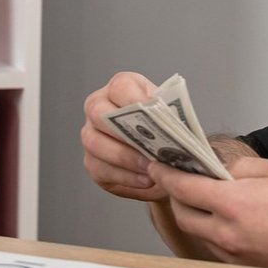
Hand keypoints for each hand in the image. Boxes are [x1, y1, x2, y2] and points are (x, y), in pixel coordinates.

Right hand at [81, 71, 164, 201]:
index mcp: (123, 89)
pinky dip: (125, 177)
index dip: (134, 99)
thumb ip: (171, 119)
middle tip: (151, 149)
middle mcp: (100, 107)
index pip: (120, 87)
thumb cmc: (167, 133)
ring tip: (151, 169)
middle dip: (125, 132)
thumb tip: (175, 126)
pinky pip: (100, 169)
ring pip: (95, 143)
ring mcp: (92, 134)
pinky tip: (146, 180)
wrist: (165, 161)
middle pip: (98, 112)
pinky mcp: (92, 162)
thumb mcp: (173, 120)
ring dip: (125, 158)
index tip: (153, 113)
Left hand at [150, 156, 267, 267]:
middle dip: (177, 195)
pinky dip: (213, 229)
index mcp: (234, 204)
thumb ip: (244, 169)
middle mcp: (228, 233)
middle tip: (181, 179)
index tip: (157, 165)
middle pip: (183, 214)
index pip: (183, 187)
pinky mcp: (244, 265)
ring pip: (199, 231)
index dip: (165, 174)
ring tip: (207, 196)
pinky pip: (216, 244)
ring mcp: (234, 253)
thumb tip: (222, 170)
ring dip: (196, 213)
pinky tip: (228, 218)